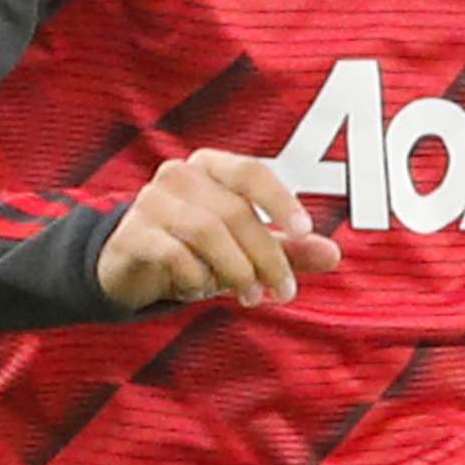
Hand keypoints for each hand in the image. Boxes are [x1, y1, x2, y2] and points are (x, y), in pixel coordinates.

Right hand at [98, 149, 338, 309]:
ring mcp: (150, 202)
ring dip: (236, 270)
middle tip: (282, 292)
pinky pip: (173, 254)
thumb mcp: (246, 249)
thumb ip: (288, 248)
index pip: (252, 172)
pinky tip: (200, 290)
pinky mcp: (131, 234)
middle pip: (236, 212)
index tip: (305, 231)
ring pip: (207, 231)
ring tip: (250, 298)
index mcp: (211, 167)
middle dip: (267, 256)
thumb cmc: (195, 251)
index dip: (281, 200)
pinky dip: (196, 277)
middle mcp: (179, 175)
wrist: (130, 268)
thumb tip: (334, 254)